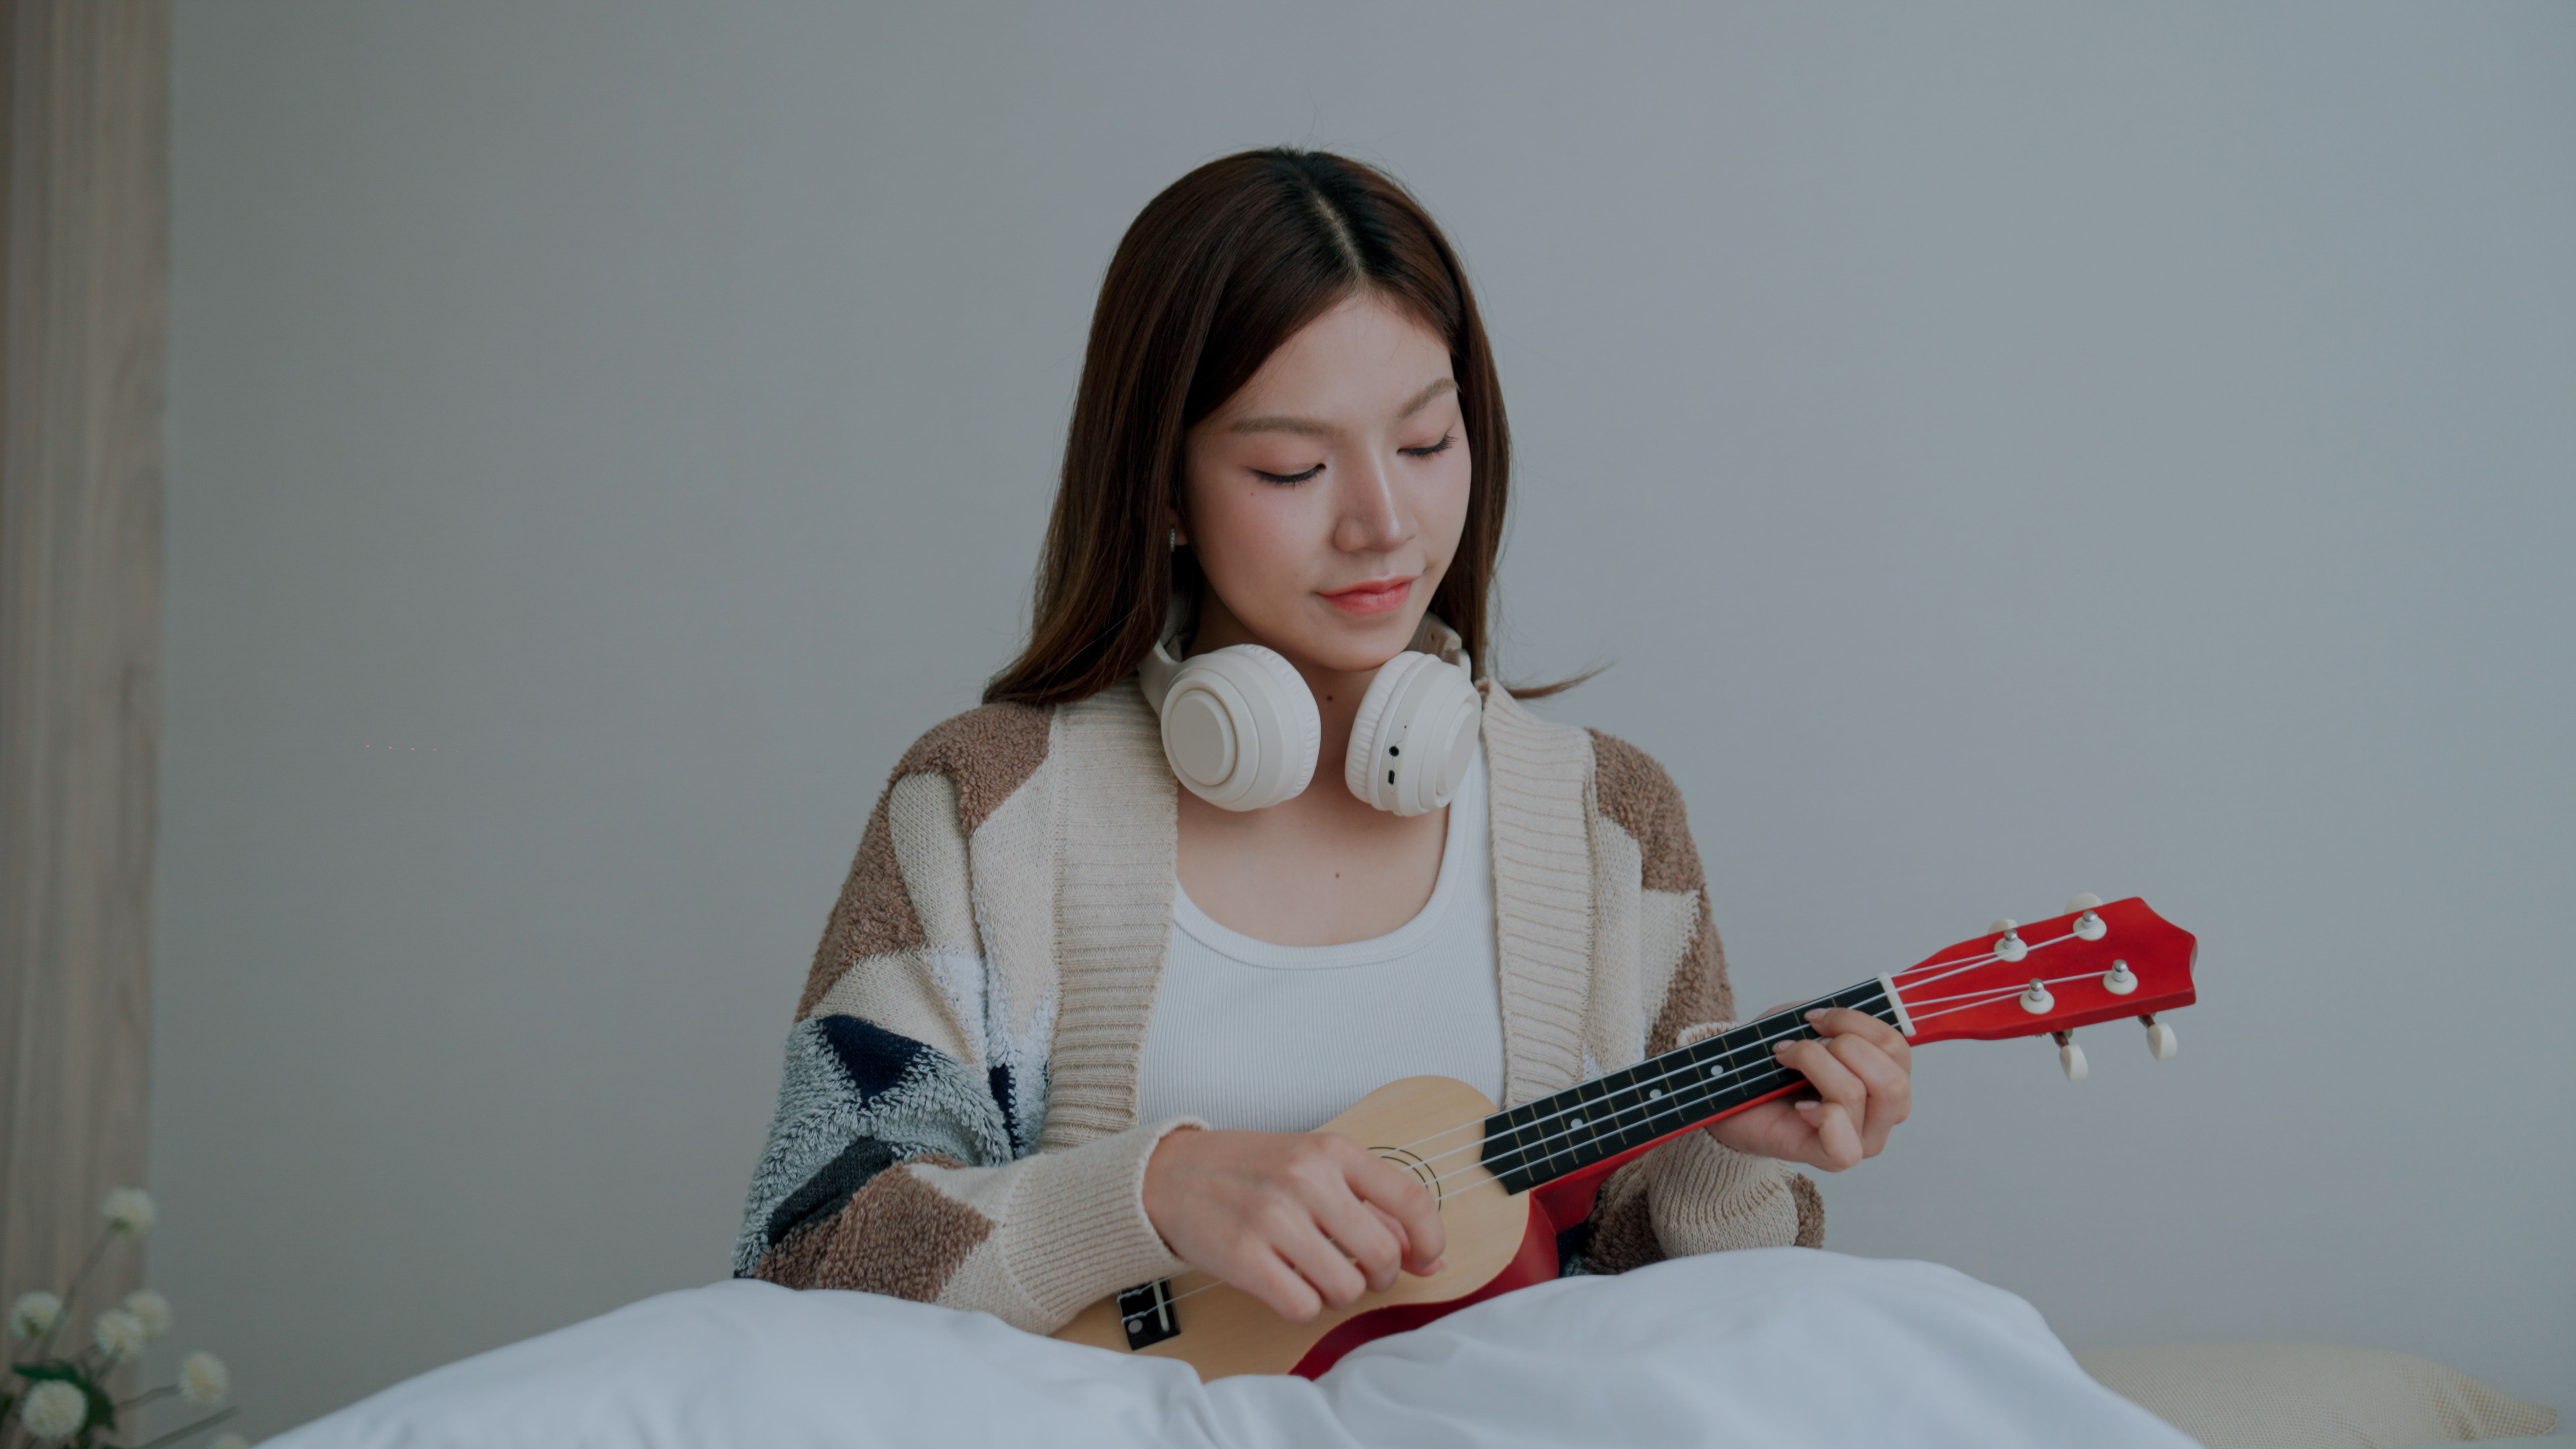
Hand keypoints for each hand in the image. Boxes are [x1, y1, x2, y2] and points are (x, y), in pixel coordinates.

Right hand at [1142, 1128, 1446, 1323]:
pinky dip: (1303, 1306)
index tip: (1426, 1258)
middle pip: (1382, 1255)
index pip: (1410, 1199)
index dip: (1430, 1240)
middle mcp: (1307, 1179)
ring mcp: (1273, 1218)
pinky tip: (1287, 1285)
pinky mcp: (1243, 1256)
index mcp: (1332, 1150)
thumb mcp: (1314, 1166)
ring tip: (1315, 1274)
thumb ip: (1373, 1206)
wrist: (1169, 1173)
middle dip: (1381, 1277)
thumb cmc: (1249, 1171)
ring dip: (1339, 1293)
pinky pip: (1303, 1306)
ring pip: (1346, 1288)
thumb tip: (1430, 1259)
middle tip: (1360, 1273)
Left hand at [1704, 1006, 1911, 1170]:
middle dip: (1842, 1046)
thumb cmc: (1773, 1062)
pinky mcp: (1834, 1159)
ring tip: (1786, 1061)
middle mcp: (1884, 1114)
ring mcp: (1862, 1141)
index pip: (1896, 1047)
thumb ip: (1832, 1020)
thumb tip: (1844, 1023)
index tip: (1813, 1018)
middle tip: (1803, 1043)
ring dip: (1813, 1064)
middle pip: (1891, 1080)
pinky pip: (1842, 1140)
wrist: (1731, 1094)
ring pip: (1856, 1094)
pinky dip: (1819, 1114)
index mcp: (1885, 1076)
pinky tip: (1798, 1107)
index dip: (1854, 1022)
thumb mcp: (1802, 1026)